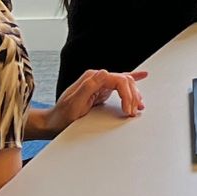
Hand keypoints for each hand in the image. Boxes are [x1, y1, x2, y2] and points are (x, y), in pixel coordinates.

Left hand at [28, 68, 147, 138]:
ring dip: (135, 93)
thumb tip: (105, 73)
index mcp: (92, 78)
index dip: (127, 95)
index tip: (128, 110)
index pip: (119, 80)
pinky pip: (120, 84)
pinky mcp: (101, 91)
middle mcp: (97, 78)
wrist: (54, 122)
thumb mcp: (74, 103)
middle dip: (133, 96)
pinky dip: (132, 79)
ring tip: (139, 106)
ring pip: (125, 83)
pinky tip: (142, 76)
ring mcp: (100, 84)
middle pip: (124, 80)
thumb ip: (89, 86)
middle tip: (134, 112)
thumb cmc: (63, 115)